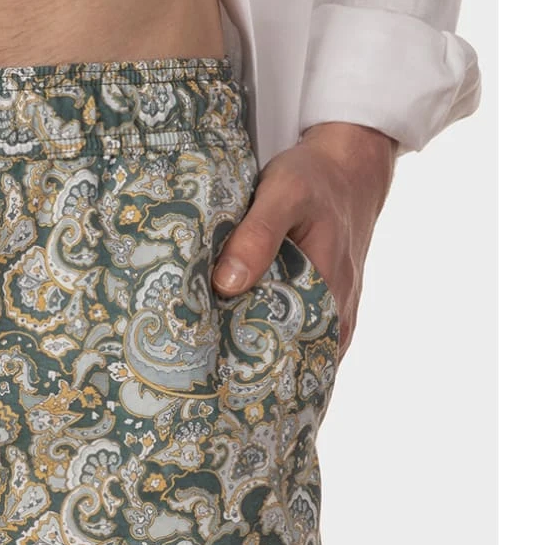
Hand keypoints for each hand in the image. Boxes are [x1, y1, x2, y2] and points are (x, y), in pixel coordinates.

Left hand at [210, 121, 397, 358]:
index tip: (203, 374)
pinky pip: (298, 339)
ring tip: (209, 369)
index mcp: (328, 292)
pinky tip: (236, 347)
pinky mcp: (326, 307)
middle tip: (196, 376)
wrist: (348, 168)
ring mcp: (334, 314)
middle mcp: (336, 313)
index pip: (285, 351)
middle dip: (246, 370)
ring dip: (256, 359)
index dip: (246, 367)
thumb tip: (227, 285)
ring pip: (292, 352)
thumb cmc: (315, 180)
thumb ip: (258, 237)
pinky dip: (270, 344)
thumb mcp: (283, 194)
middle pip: (287, 358)